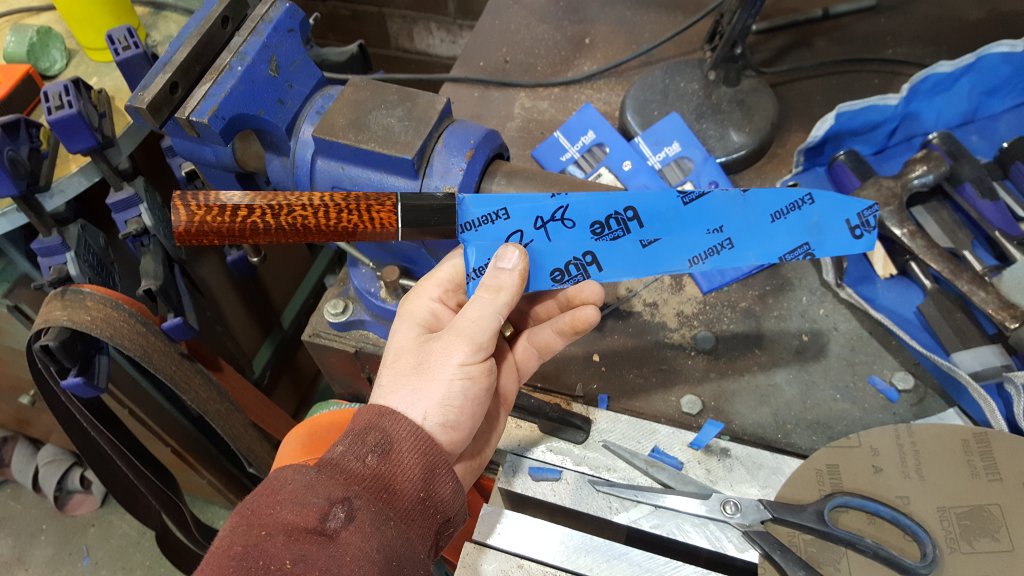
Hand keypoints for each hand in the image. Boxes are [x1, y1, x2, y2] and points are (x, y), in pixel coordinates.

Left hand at [368, 243, 602, 489]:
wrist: (423, 466)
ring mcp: (486, 346)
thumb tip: (514, 248)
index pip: (477, 260)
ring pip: (527, 315)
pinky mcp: (505, 373)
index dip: (512, 244)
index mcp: (438, 301)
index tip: (548, 229)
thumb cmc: (428, 397)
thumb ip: (493, 297)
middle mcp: (462, 318)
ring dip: (560, 304)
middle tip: (586, 260)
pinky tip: (586, 320)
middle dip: (547, 276)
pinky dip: (559, 333)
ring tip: (598, 292)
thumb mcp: (461, 343)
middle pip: (509, 286)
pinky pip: (534, 344)